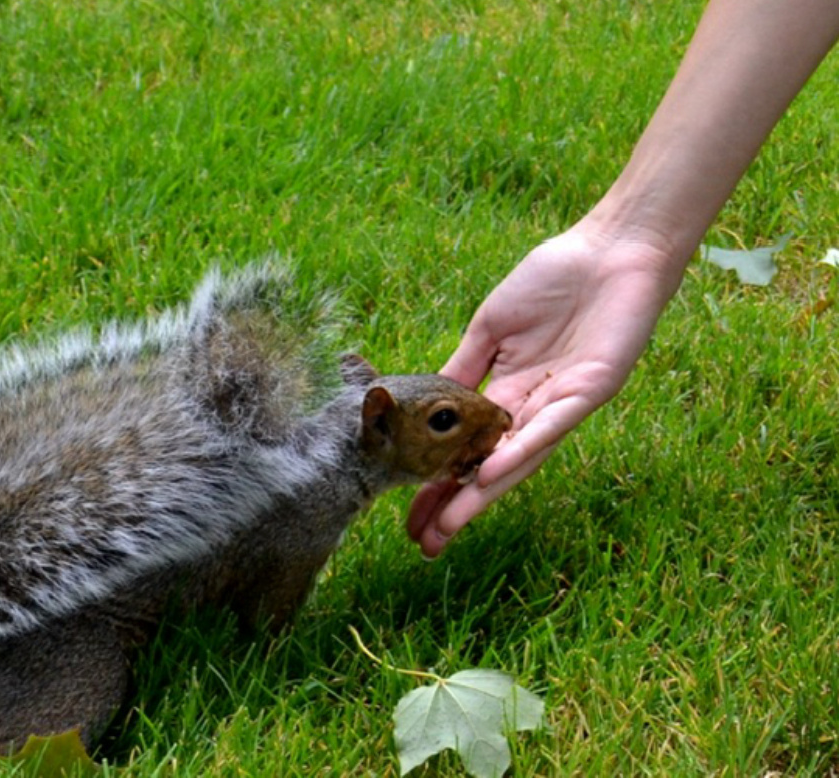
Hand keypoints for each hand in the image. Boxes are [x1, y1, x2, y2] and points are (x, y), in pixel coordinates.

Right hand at [409, 226, 682, 556]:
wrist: (612, 248)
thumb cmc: (553, 279)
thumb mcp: (491, 328)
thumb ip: (463, 369)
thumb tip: (423, 402)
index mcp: (508, 394)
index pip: (468, 450)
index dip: (439, 483)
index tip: (410, 516)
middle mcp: (535, 409)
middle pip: (491, 469)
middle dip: (458, 507)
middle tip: (425, 545)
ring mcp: (563, 404)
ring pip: (518, 460)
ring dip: (483, 495)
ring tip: (450, 526)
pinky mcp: (592, 389)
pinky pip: (549, 427)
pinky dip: (521, 451)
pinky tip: (491, 475)